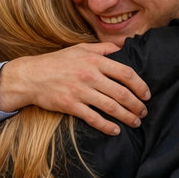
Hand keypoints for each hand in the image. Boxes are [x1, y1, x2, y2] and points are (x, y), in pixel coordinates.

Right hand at [0, 42, 149, 136]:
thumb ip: (102, 48)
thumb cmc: (56, 61)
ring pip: (111, 107)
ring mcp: (80, 91)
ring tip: (135, 122)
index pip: (126, 73)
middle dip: (137, 105)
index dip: (140, 85)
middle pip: (122, 93)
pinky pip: (94, 118)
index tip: (147, 94)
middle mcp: (90, 76)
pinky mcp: (71, 105)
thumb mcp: (79, 48)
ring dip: (127, 117)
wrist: (31, 76)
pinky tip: (115, 130)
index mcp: (94, 60)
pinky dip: (107, 126)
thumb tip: (123, 47)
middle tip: (144, 112)